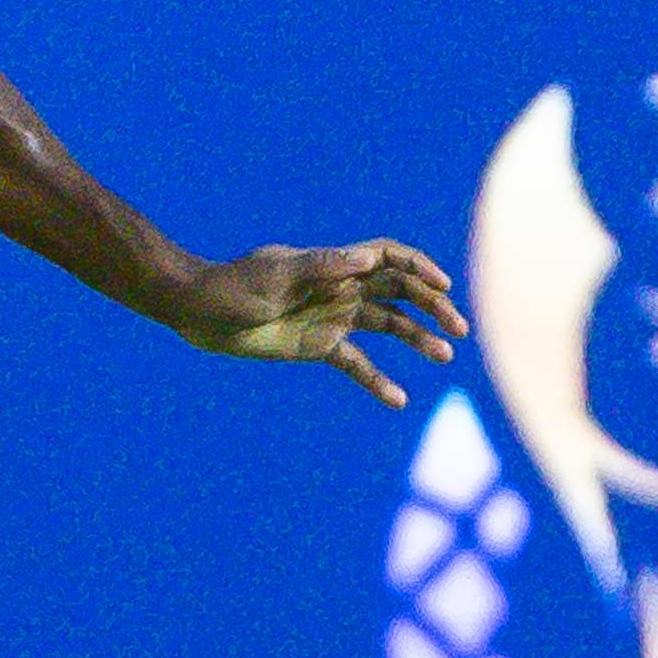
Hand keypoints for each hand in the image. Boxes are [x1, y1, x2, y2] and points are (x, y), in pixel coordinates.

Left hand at [173, 240, 467, 406]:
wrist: (201, 313)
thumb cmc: (235, 286)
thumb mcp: (276, 274)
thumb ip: (320, 266)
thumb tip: (366, 259)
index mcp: (334, 264)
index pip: (388, 258)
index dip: (419, 267)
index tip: (443, 285)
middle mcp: (341, 288)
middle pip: (399, 292)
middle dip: (431, 306)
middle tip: (457, 329)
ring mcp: (333, 317)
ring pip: (389, 326)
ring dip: (417, 338)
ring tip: (443, 355)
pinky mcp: (320, 346)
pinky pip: (358, 364)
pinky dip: (378, 380)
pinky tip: (399, 399)